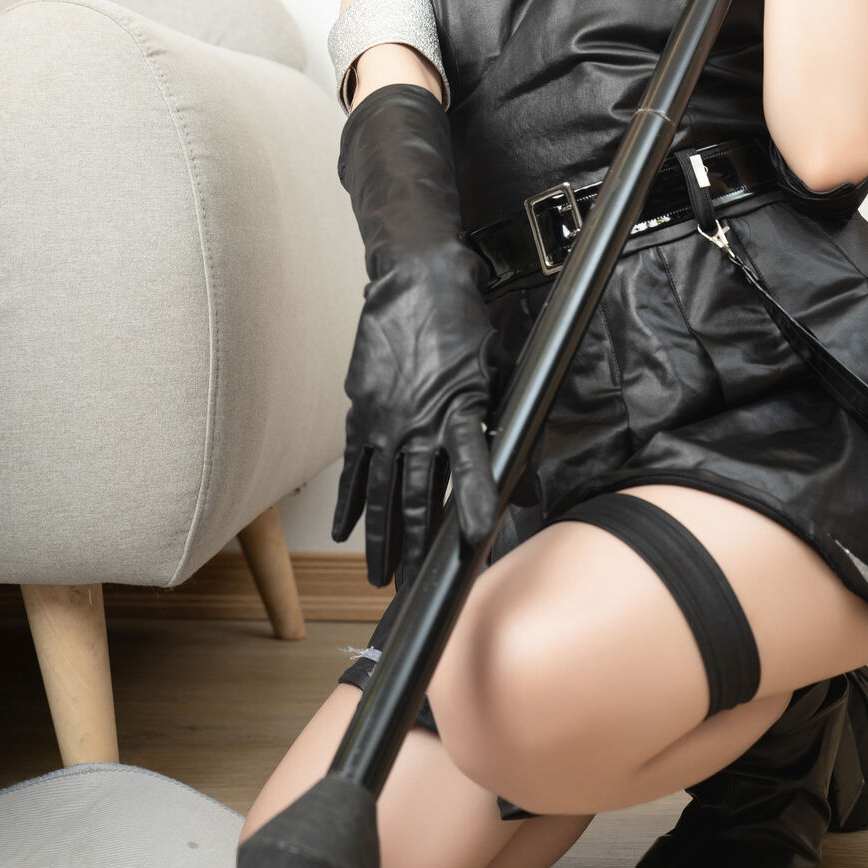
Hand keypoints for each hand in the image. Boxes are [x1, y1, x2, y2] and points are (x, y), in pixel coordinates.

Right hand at [333, 245, 500, 588]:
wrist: (415, 280)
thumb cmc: (462, 323)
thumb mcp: (497, 370)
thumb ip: (505, 425)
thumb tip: (522, 477)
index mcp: (459, 409)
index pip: (471, 466)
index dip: (475, 503)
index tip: (477, 539)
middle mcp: (419, 422)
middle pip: (420, 497)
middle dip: (419, 549)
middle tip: (417, 588)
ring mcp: (385, 420)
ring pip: (383, 492)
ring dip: (382, 538)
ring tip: (380, 576)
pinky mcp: (361, 411)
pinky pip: (353, 466)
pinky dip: (350, 501)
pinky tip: (345, 531)